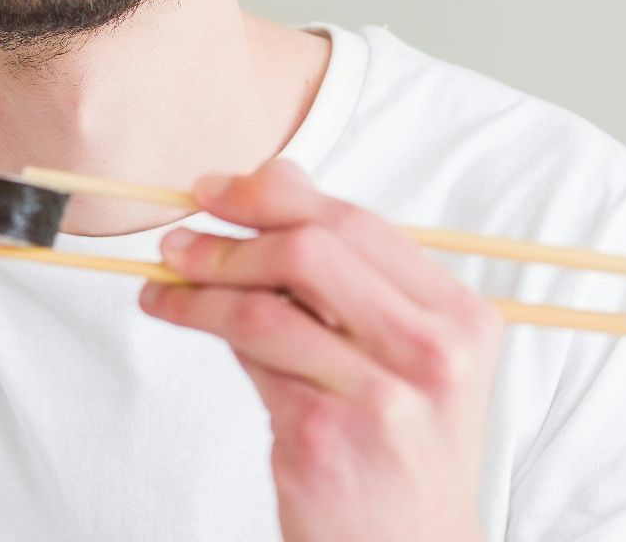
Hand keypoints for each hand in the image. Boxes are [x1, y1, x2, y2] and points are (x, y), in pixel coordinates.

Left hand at [137, 158, 503, 541]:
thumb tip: (276, 176)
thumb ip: (347, 273)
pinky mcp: (324, 439)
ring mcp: (381, 398)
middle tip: (179, 239)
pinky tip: (176, 316)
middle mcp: (433, 354)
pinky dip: (201, 326)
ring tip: (163, 282)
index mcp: (462, 318)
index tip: (216, 190)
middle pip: (310, 251)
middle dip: (230, 236)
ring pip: (266, 306)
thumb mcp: (405, 356)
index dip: (274, 194)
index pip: (356, 224)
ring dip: (198, 286)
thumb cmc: (402, 449)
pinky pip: (250, 363)